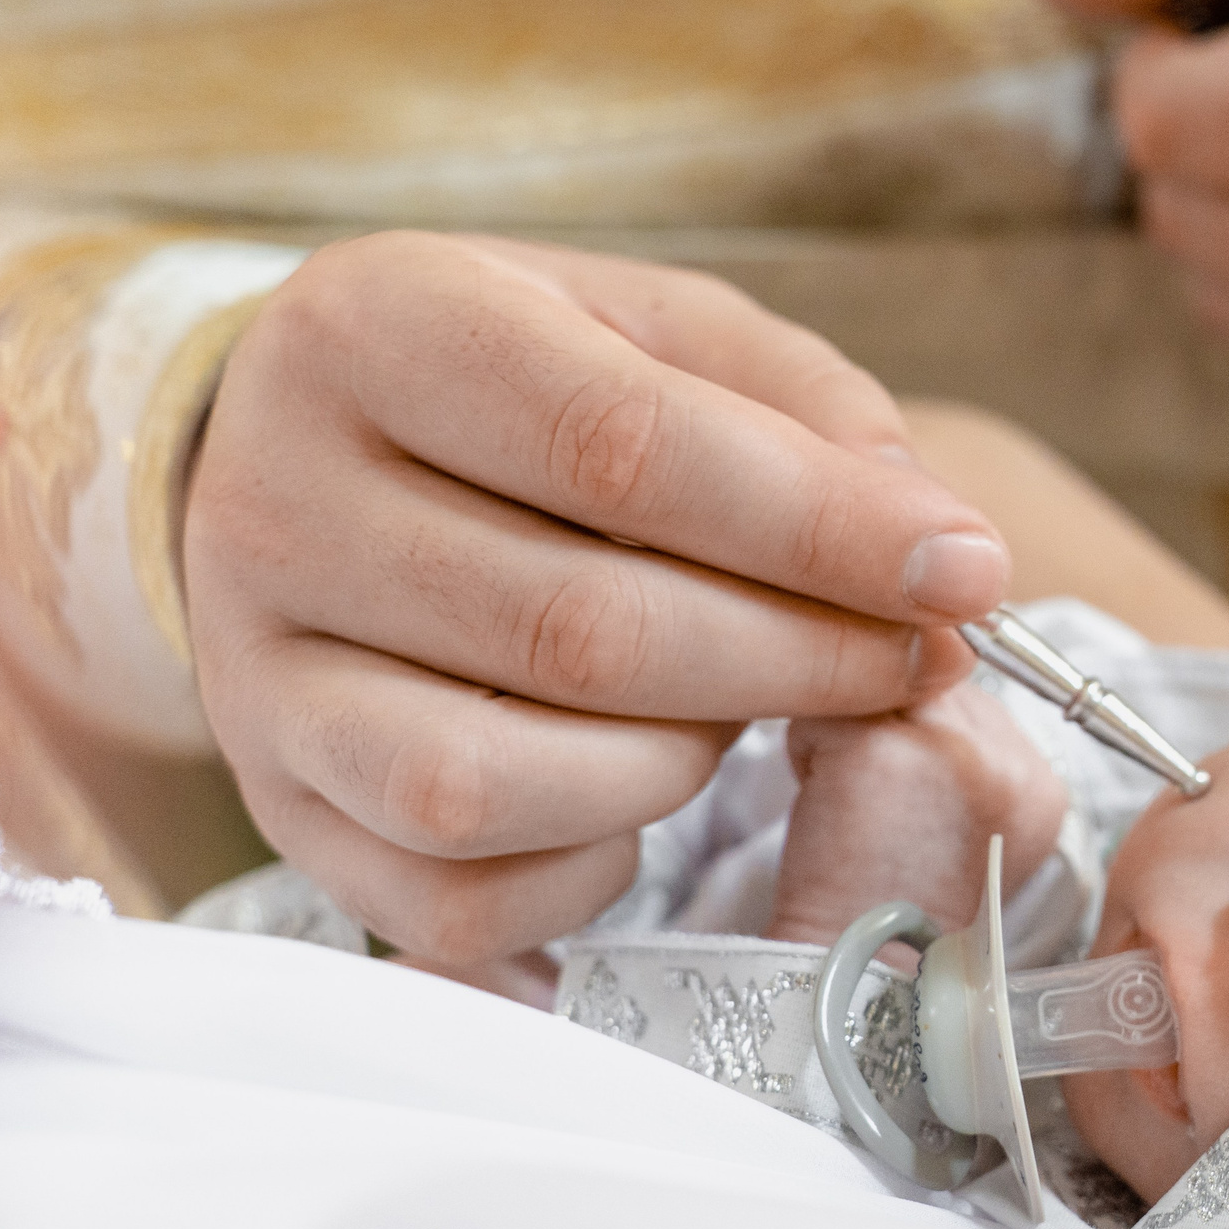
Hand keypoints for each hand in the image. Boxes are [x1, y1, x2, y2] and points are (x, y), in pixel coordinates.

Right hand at [186, 233, 1010, 972]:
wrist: (308, 457)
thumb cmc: (521, 389)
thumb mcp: (655, 330)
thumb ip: (803, 405)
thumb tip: (930, 539)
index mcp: (383, 333)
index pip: (625, 447)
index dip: (822, 528)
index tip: (969, 571)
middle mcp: (279, 505)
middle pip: (583, 632)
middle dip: (799, 660)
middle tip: (911, 659)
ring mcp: (260, 679)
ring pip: (497, 786)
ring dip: (678, 767)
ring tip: (739, 706)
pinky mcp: (284, 810)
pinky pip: (457, 898)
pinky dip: (590, 869)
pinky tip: (638, 791)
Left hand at [766, 684, 1070, 945]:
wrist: (857, 984)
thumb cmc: (896, 915)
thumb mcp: (963, 833)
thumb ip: (966, 755)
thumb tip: (921, 674)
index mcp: (1043, 789)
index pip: (974, 700)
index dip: (924, 739)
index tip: (907, 804)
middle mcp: (1013, 761)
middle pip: (929, 683)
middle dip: (889, 729)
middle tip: (876, 814)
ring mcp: (952, 753)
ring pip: (876, 687)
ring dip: (848, 739)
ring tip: (856, 813)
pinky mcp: (885, 752)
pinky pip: (825, 715)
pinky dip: (809, 757)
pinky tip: (828, 814)